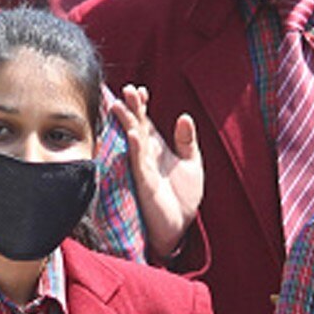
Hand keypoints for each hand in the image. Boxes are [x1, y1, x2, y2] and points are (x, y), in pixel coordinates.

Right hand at [111, 84, 201, 258]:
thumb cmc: (183, 196)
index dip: (142, 105)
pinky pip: (139, 164)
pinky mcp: (145, 185)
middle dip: (131, 108)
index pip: (145, 122)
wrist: (180, 225)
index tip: (140, 89)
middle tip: (127, 88)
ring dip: (128, 124)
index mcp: (156, 149)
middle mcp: (146, 156)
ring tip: (121, 106)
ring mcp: (143, 170)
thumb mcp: (192, 163)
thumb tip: (185, 116)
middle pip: (136, 127)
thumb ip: (187, 141)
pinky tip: (134, 135)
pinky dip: (136, 149)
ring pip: (133, 142)